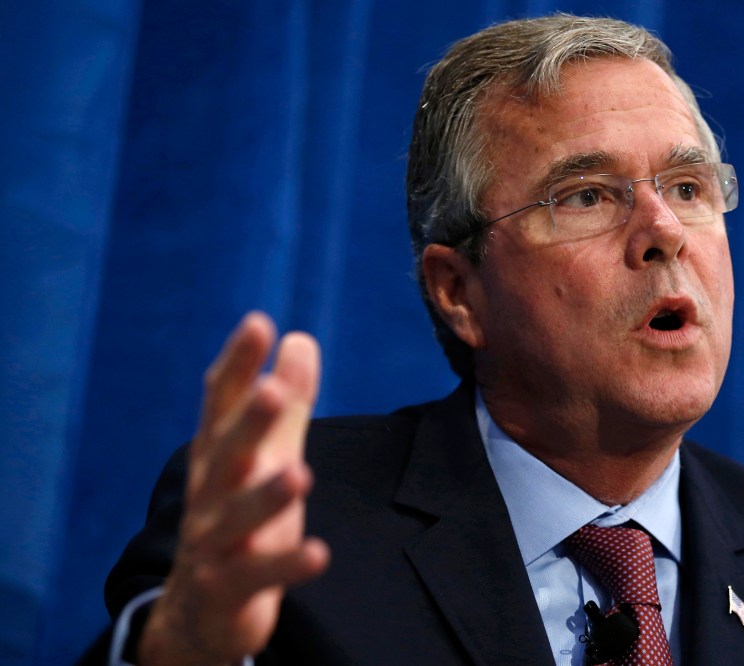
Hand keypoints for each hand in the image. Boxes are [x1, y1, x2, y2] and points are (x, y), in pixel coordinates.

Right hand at [139, 312, 329, 664]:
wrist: (200, 607)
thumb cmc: (237, 515)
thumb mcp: (265, 455)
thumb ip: (285, 404)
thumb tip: (301, 340)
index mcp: (216, 454)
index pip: (221, 402)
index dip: (239, 364)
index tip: (259, 323)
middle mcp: (209, 493)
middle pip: (226, 454)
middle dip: (248, 423)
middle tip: (273, 391)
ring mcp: (214, 542)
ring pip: (236, 516)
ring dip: (266, 496)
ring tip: (300, 473)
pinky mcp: (229, 587)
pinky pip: (258, 575)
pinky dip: (286, 565)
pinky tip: (318, 554)